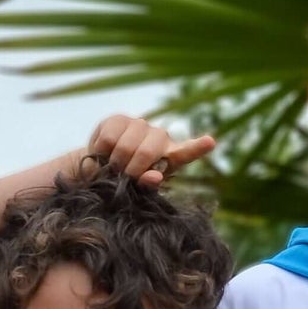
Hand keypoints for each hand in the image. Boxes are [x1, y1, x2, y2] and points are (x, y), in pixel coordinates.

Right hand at [79, 114, 215, 187]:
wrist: (97, 168)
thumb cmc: (123, 182)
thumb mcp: (137, 189)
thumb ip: (147, 185)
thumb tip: (155, 177)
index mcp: (171, 157)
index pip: (187, 152)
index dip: (198, 147)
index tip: (210, 142)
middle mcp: (159, 137)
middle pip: (147, 152)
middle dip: (131, 170)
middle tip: (122, 179)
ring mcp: (140, 126)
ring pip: (126, 146)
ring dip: (114, 163)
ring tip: (111, 169)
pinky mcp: (119, 119)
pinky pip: (109, 139)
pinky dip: (101, 153)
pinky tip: (103, 155)